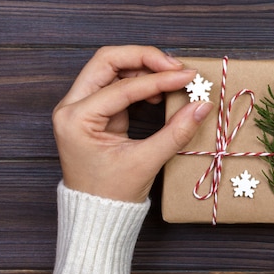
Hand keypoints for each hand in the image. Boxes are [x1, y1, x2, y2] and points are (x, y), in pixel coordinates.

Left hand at [52, 45, 212, 202]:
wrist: (96, 214)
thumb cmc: (111, 194)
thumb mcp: (146, 162)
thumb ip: (176, 132)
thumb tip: (202, 105)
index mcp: (76, 119)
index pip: (123, 86)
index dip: (159, 79)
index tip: (187, 76)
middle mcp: (72, 106)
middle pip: (108, 61)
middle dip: (144, 58)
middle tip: (175, 66)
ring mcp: (80, 106)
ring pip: (111, 68)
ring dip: (143, 67)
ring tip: (171, 78)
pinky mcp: (93, 110)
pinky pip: (117, 84)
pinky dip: (139, 82)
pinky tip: (158, 92)